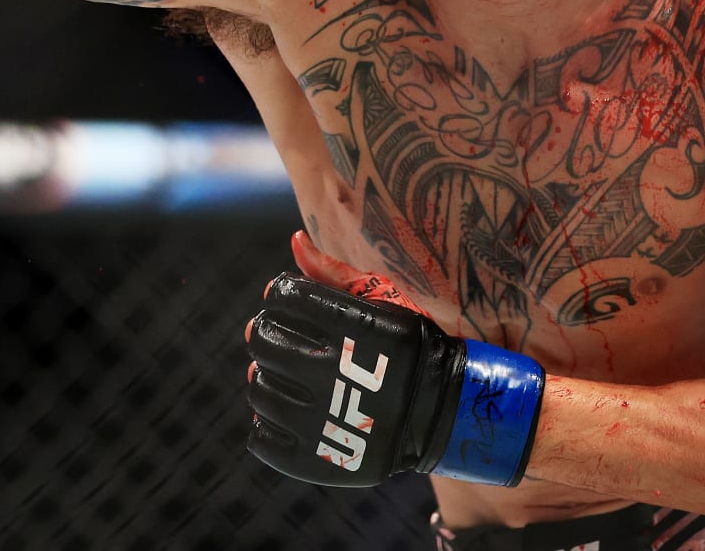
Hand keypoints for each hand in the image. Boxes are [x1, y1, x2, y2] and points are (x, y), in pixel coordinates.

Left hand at [245, 234, 545, 487]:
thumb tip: (294, 241)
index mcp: (354, 328)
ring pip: (259, 389)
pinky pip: (262, 439)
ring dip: (265, 377)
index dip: (281, 293)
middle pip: (264, 341)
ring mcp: (324, 423)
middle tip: (278, 337)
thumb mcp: (386, 303)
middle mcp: (335, 373)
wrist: (445, 415)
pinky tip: (286, 412)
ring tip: (285, 375)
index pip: (284, 297)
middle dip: (266, 332)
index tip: (289, 299)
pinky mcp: (317, 462)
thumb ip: (335, 273)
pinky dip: (266, 424)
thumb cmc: (411, 349)